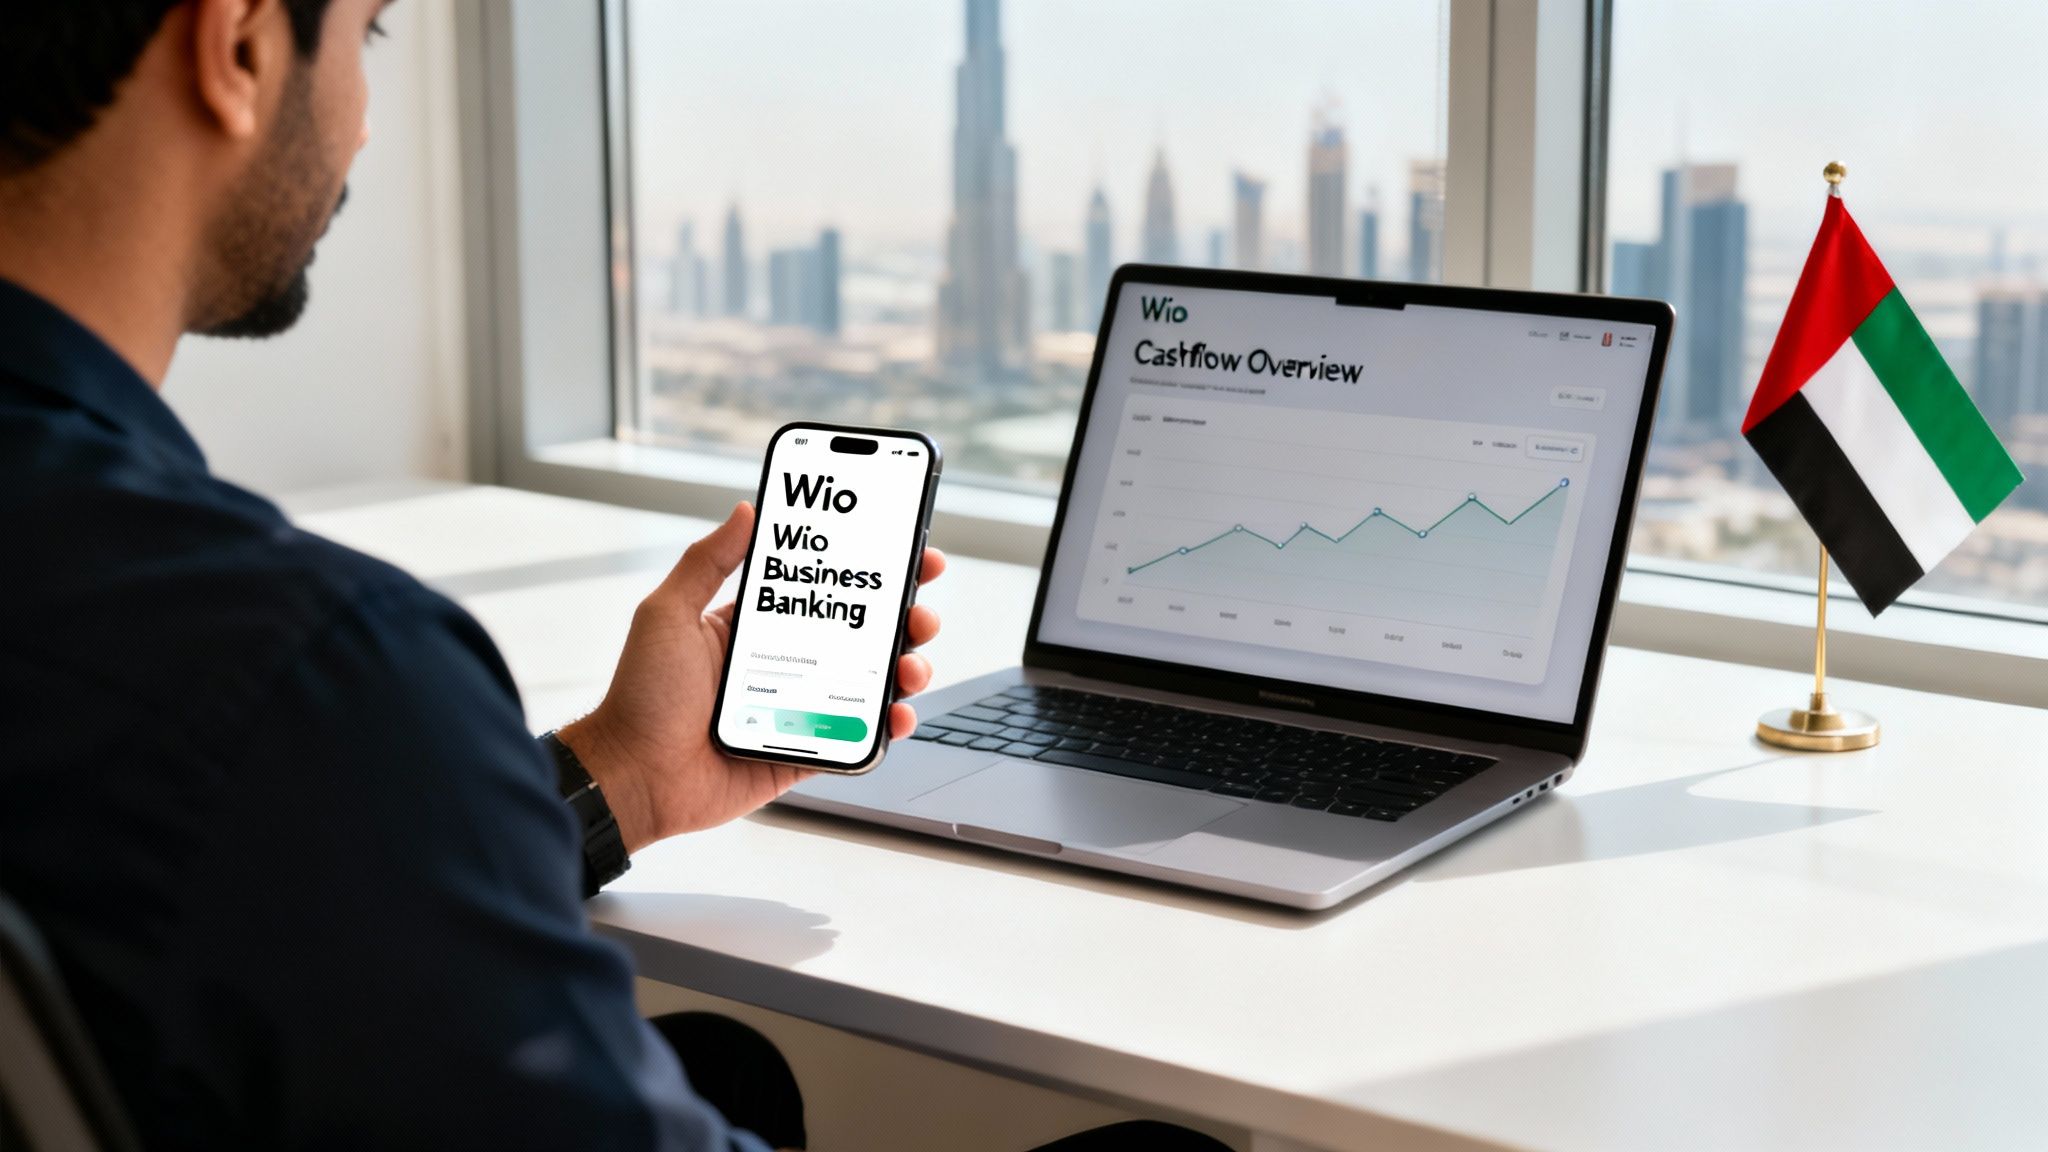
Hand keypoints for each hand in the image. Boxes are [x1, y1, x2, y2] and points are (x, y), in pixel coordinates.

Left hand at [558, 502, 945, 852]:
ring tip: (911, 665)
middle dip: (903, 619)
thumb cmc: (640, 697)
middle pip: (862, 634)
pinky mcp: (806, 749)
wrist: (633, 776)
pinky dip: (887, 727)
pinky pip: (859, 737)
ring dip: (905, 669)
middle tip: (921, 613)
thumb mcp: (668, 614)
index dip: (869, 571)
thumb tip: (745, 510)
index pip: (824, 590)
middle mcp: (784, 663)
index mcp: (756, 626)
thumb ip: (707, 561)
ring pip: (870, 683)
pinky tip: (897, 713)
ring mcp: (800, 708)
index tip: (906, 553)